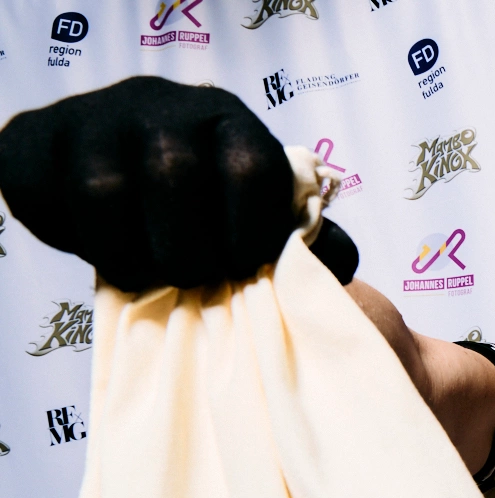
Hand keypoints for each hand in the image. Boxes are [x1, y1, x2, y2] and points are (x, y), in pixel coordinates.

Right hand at [0, 76, 352, 290]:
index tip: (246, 268)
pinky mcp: (38, 138)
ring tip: (145, 273)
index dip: (252, 235)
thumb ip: (310, 241)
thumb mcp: (262, 216)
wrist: (118, 178)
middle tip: (191, 278)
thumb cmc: (206, 209)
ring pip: (106, 191)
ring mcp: (95, 117)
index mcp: (228, 120)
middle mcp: (162, 104)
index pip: (251, 169)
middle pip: (175, 176)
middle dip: (188, 252)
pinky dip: (72, 238)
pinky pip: (46, 195)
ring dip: (129, 254)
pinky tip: (99, 244)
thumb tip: (338, 264)